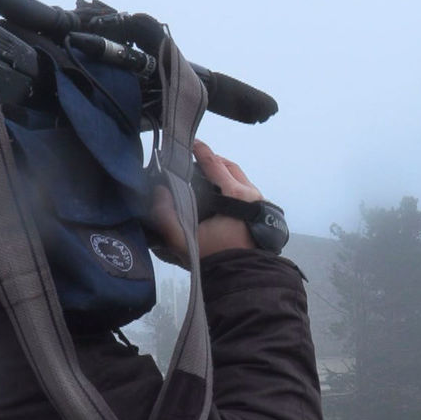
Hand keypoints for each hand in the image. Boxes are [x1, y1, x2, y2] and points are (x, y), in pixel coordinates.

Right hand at [149, 140, 259, 264]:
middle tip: (195, 160)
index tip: (190, 143)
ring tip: (205, 176)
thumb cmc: (216, 258)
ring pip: (240, 178)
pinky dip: (231, 186)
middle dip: (212, 160)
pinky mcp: (262, 212)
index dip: (200, 151)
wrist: (243, 277)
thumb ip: (166, 217)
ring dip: (223, 173)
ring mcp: (260, 202)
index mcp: (236, 194)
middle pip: (230, 167)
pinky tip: (219, 195)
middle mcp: (252, 194)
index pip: (215, 164)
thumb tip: (158, 192)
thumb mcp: (184, 241)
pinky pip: (246, 190)